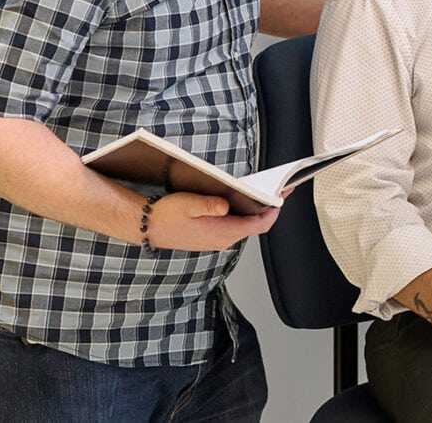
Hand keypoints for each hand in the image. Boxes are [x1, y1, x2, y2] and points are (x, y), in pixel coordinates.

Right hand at [141, 192, 281, 251]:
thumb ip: (209, 205)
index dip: (274, 211)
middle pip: (255, 225)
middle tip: (277, 192)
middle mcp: (223, 239)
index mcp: (222, 232)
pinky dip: (242, 215)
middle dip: (267, 209)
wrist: (149, 227)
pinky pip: (234, 227)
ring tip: (262, 194)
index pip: (259, 225)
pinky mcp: (212, 237)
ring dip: (254, 212)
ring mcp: (218, 240)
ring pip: (245, 226)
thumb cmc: (168, 215)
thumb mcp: (189, 204)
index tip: (282, 198)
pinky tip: (240, 203)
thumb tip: (226, 206)